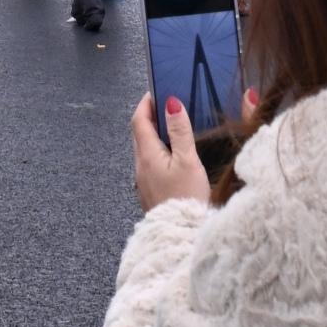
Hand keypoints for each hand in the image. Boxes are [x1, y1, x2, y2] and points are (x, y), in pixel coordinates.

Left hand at [132, 92, 212, 211]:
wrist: (180, 235)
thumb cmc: (186, 197)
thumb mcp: (187, 161)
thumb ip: (180, 131)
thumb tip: (171, 102)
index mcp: (146, 154)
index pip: (139, 120)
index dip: (146, 103)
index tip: (157, 90)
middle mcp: (140, 166)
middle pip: (139, 134)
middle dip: (150, 117)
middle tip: (168, 107)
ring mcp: (143, 181)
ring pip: (144, 150)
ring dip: (155, 136)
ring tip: (174, 129)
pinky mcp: (150, 192)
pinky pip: (150, 165)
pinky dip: (158, 153)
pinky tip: (173, 158)